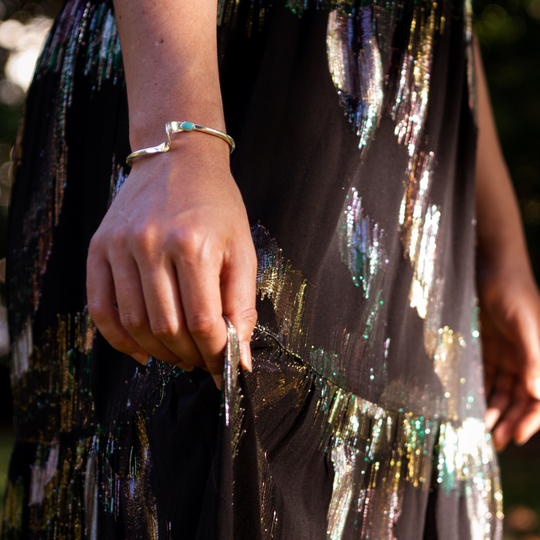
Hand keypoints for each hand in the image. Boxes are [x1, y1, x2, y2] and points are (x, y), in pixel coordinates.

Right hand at [86, 137, 256, 387]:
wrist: (178, 158)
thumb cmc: (217, 205)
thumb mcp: (241, 249)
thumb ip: (242, 305)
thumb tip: (240, 358)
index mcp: (194, 245)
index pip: (202, 322)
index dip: (214, 354)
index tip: (223, 368)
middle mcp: (152, 245)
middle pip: (167, 327)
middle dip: (189, 356)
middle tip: (201, 361)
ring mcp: (120, 246)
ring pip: (134, 323)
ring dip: (159, 351)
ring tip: (178, 355)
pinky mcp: (98, 247)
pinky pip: (100, 307)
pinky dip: (119, 338)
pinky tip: (141, 350)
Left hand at [480, 269, 539, 449]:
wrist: (489, 267)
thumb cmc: (512, 292)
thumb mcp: (524, 325)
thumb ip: (532, 358)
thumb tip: (538, 393)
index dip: (531, 419)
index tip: (514, 437)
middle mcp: (526, 358)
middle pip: (521, 397)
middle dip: (511, 420)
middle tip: (493, 442)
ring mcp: (507, 353)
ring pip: (502, 390)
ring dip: (494, 409)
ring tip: (480, 428)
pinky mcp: (487, 347)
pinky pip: (485, 374)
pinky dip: (480, 390)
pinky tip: (469, 404)